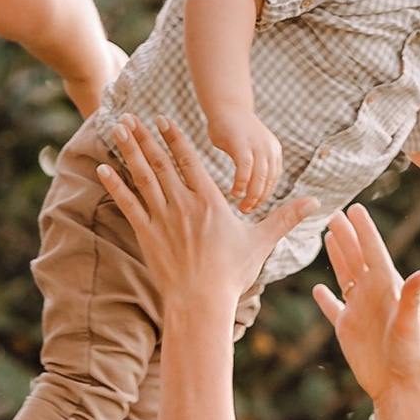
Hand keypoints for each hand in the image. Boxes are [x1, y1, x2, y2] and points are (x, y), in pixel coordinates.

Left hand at [96, 117, 310, 320]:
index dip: (175, 137)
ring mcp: (163, 219)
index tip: (162, 119)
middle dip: (145, 137)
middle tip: (131, 115)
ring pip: (143, 177)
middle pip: (162, 163)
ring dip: (129, 151)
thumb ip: (285, 217)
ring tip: (118, 130)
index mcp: (210, 202)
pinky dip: (115, 185)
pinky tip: (104, 168)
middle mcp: (184, 205)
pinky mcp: (147, 235)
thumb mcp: (261, 242)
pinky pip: (128, 204)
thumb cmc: (232, 275)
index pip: (190, 160)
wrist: (202, 303)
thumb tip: (316, 203)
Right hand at [200, 107, 286, 213]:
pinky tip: (235, 193)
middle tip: (247, 212)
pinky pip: (245, 168)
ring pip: (260, 177)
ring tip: (242, 207)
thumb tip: (252, 190)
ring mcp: (257, 144)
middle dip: (259, 200)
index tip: (253, 207)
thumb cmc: (234, 131)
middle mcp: (269, 148)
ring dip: (252, 196)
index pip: (273, 180)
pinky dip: (241, 183)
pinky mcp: (242, 143)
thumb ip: (254, 166)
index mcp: (274, 152)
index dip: (264, 197)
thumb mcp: (250, 149)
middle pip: (269, 181)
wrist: (225, 106)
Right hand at [312, 204, 419, 400]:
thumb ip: (413, 297)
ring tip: (330, 235)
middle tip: (336, 213)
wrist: (398, 385)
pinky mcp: (347, 328)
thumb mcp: (410, 324)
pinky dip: (325, 298)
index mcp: (387, 287)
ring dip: (338, 256)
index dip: (364, 229)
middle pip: (356, 257)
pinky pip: (333, 308)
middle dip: (347, 235)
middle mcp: (373, 294)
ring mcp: (359, 310)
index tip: (355, 208)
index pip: (373, 251)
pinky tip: (318, 287)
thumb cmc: (409, 355)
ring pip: (345, 275)